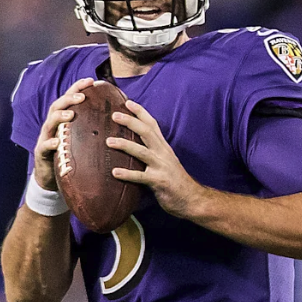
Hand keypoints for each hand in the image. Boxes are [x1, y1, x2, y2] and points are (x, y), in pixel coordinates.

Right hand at [32, 78, 93, 193]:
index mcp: (63, 121)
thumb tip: (118, 119)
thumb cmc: (70, 156)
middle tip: (82, 96)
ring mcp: (45, 138)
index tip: (91, 81)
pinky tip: (58, 141)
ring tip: (71, 114)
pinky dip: (51, 143)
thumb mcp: (81, 140)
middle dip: (69, 98)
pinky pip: (44, 146)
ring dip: (60, 116)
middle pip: (57, 106)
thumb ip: (93, 128)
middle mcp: (52, 126)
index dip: (78, 88)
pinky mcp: (41, 153)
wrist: (51, 177)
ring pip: (49, 123)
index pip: (70, 99)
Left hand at [108, 98, 206, 218]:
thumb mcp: (166, 162)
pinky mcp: (160, 182)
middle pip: (147, 132)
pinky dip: (127, 174)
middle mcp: (163, 154)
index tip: (127, 101)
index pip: (152, 125)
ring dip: (125, 145)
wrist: (192, 199)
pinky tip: (115, 172)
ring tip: (108, 141)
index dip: (141, 112)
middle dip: (131, 122)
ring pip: (142, 152)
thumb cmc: (175, 182)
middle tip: (114, 115)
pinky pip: (141, 177)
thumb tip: (133, 146)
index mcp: (163, 148)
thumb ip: (152, 152)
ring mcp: (162, 167)